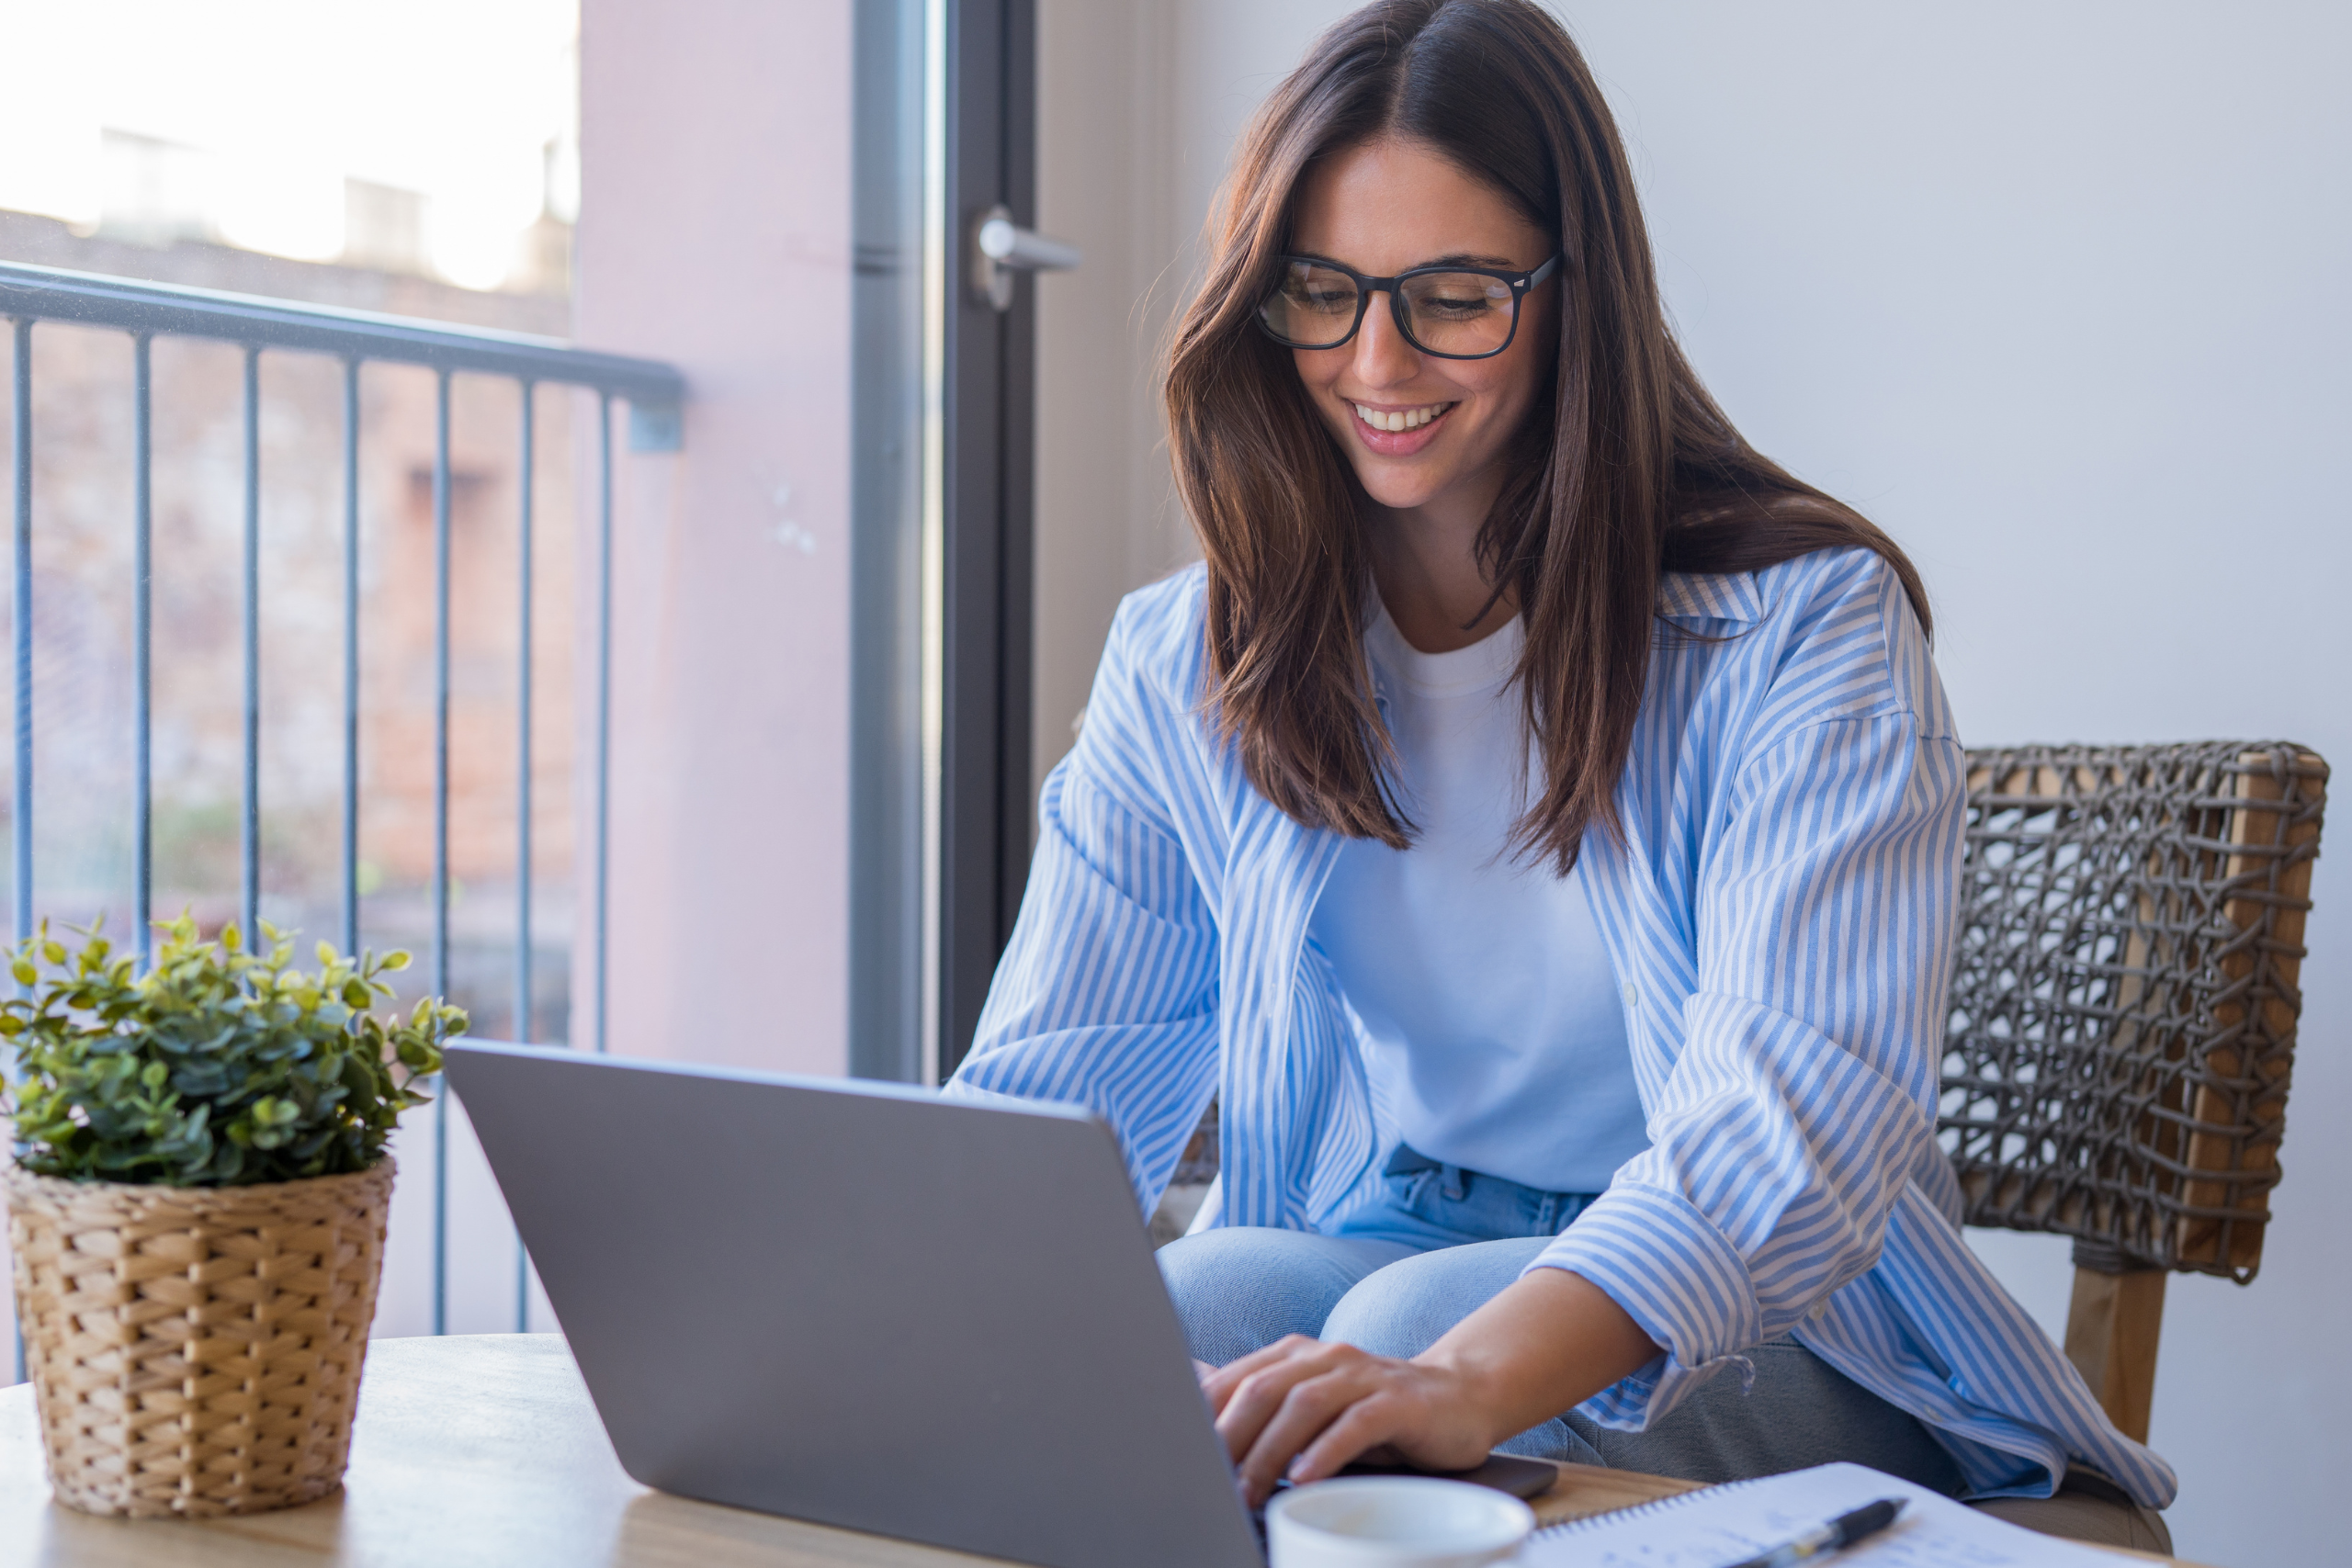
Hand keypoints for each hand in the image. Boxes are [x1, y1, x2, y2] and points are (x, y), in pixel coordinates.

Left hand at [1202, 1337, 1496, 1506]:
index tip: (1185, 1459)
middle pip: (1263, 1389)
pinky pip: (1357, 1422)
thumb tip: (1191, 1385)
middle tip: (1211, 1484)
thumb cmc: (1373, 1409)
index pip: (1236, 1380)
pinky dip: (1327, 1450)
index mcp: (1295, 1355)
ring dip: (1270, 1451)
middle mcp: (1325, 1356)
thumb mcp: (1312, 1401)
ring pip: (1304, 1404)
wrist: (1460, 1397)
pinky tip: (1306, 1478)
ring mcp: (1364, 1375)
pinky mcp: (1399, 1401)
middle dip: (1230, 1439)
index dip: (1205, 1419)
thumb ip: (1259, 1399)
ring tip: (1250, 1491)